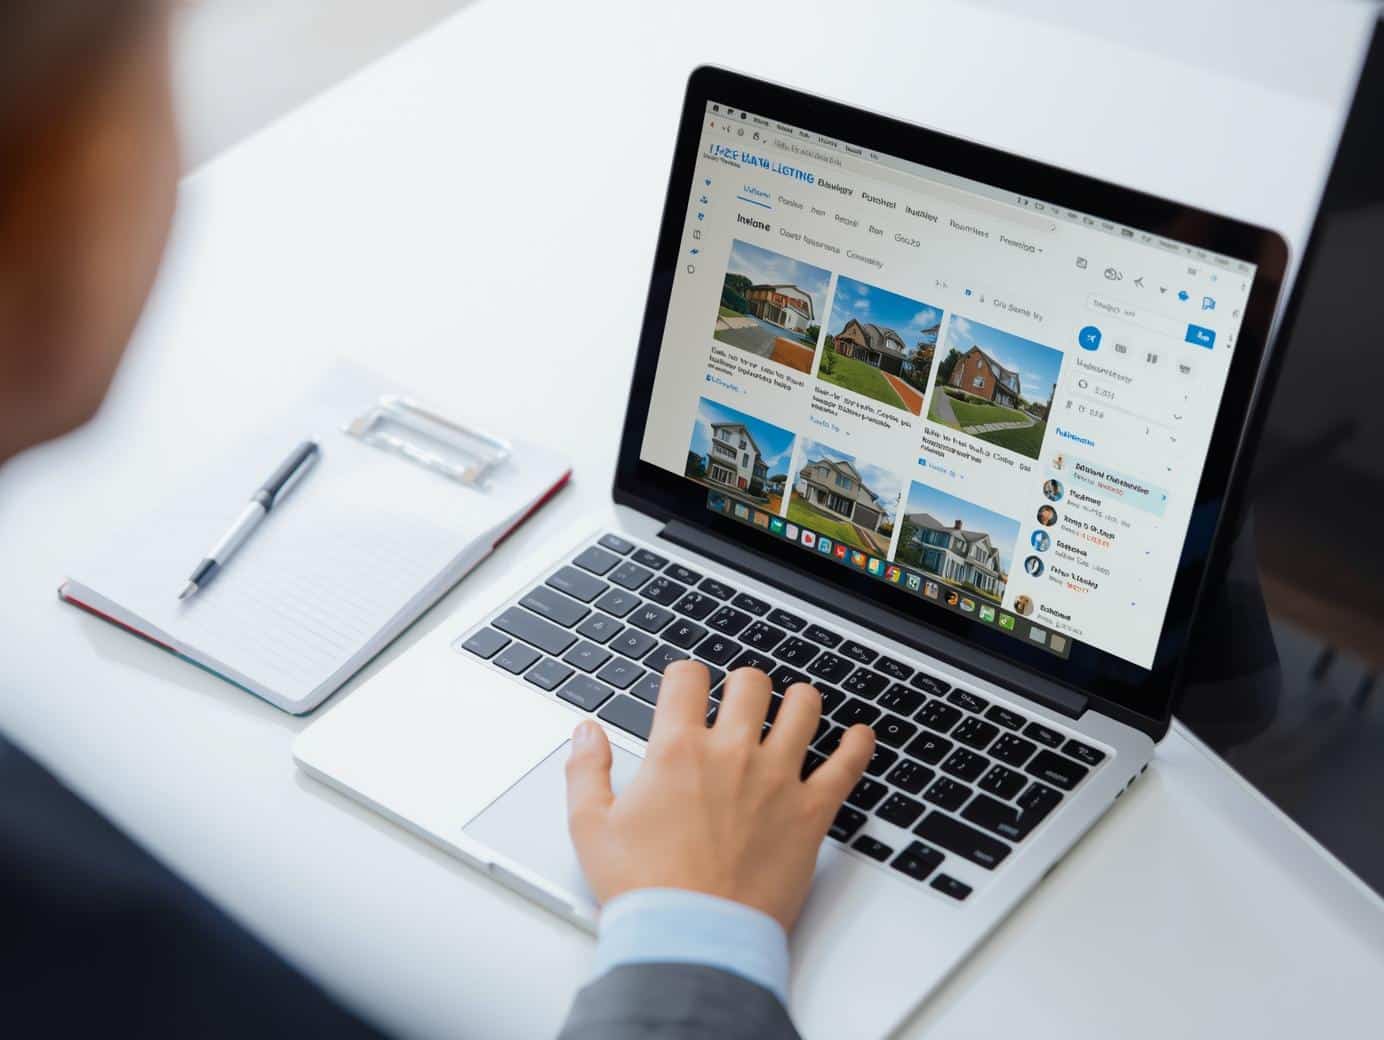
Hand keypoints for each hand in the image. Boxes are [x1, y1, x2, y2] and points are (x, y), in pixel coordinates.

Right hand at [565, 660, 874, 930]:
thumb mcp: (590, 827)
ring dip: (799, 701)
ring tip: (795, 707)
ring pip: (804, 708)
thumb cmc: (645, 889)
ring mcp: (776, 779)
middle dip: (743, 684)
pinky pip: (847, 765)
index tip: (687, 687)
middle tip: (740, 700)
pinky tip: (858, 736)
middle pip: (750, 683)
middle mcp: (732, 754)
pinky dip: (857, 745)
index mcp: (678, 750)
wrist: (692, 937)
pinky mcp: (810, 813)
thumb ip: (586, 770)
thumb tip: (586, 732)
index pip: (687, 677)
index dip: (685, 676)